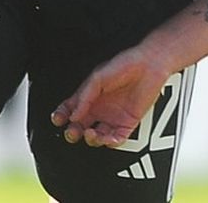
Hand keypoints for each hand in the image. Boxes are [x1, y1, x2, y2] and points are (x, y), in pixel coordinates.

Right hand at [51, 46, 171, 146]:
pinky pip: (116, 139)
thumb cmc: (124, 65)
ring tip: (90, 134)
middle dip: (73, 133)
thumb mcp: (97, 78)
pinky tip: (107, 138)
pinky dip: (110, 142)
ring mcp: (113, 117)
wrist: (149, 65)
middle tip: (73, 132)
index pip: (70, 110)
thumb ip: (84, 97)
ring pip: (97, 137)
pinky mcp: (128, 123)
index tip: (58, 119)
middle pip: (80, 127)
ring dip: (91, 139)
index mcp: (90, 96)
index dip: (61, 116)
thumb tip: (72, 116)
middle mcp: (100, 109)